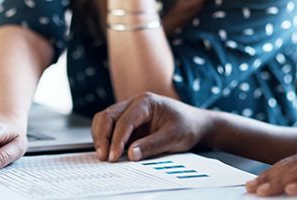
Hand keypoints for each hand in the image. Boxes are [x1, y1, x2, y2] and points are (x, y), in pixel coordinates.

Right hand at [91, 92, 213, 161]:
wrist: (195, 124)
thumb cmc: (187, 126)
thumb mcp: (174, 137)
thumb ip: (153, 145)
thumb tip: (131, 154)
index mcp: (146, 102)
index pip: (125, 120)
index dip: (117, 140)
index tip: (114, 156)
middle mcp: (134, 103)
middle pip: (107, 116)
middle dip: (102, 137)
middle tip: (104, 156)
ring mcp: (129, 111)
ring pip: (104, 120)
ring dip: (100, 137)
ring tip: (103, 155)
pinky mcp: (128, 122)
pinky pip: (109, 127)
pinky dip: (105, 138)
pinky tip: (108, 151)